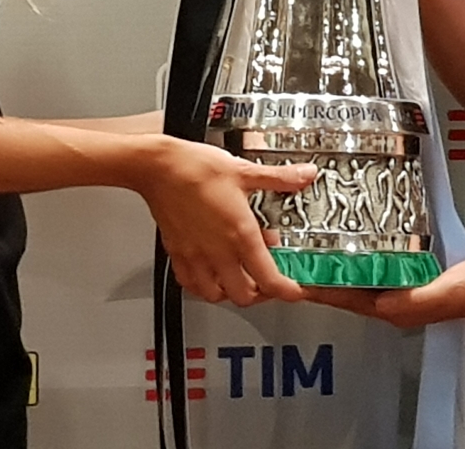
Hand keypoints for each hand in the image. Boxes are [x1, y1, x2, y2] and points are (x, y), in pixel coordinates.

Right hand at [134, 140, 317, 305]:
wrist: (158, 167)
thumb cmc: (196, 167)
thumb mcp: (245, 170)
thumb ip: (280, 178)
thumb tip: (306, 175)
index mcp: (240, 234)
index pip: (270, 280)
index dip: (287, 292)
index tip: (295, 291)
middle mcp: (218, 251)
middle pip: (244, 296)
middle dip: (261, 294)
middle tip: (268, 280)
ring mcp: (196, 256)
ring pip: (215, 295)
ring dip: (231, 292)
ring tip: (240, 277)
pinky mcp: (177, 253)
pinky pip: (190, 284)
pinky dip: (203, 285)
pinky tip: (209, 271)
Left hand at [306, 254, 464, 326]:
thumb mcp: (446, 291)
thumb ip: (414, 299)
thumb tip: (380, 303)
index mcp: (396, 309)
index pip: (348, 299)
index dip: (320, 289)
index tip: (294, 275)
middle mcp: (393, 302)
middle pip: (346, 290)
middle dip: (319, 276)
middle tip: (292, 255)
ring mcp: (401, 289)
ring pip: (357, 278)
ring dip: (334, 266)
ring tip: (310, 247)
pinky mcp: (410, 276)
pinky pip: (374, 266)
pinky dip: (356, 257)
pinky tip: (348, 243)